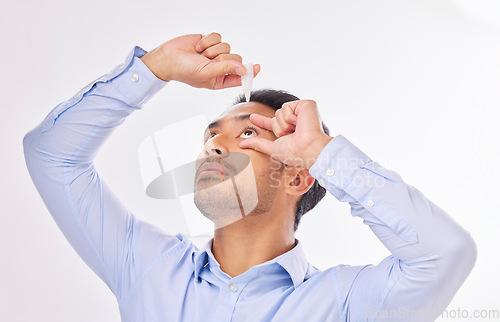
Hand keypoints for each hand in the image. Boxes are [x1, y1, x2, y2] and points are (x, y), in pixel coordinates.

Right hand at [140, 32, 259, 88]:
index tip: (257, 67)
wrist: (168, 57)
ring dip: (212, 49)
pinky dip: (208, 40)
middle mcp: (220, 67)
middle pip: (236, 58)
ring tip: (200, 54)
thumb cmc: (184, 71)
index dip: (250, 72)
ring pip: (227, 47)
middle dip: (223, 58)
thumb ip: (226, 70)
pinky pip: (218, 37)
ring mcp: (215, 54)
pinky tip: (198, 47)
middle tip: (209, 60)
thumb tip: (244, 69)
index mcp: (221, 80)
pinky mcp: (210, 42)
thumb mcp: (207, 74)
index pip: (240, 76)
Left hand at [239, 100, 332, 168]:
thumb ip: (258, 144)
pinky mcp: (306, 105)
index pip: (272, 124)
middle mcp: (296, 120)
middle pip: (275, 117)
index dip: (262, 121)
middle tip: (291, 135)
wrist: (309, 149)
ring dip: (284, 124)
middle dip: (278, 128)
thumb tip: (241, 143)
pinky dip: (288, 118)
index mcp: (290, 130)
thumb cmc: (296, 153)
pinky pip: (286, 107)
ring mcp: (301, 112)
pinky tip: (299, 123)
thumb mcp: (273, 149)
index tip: (252, 117)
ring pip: (279, 112)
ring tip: (296, 130)